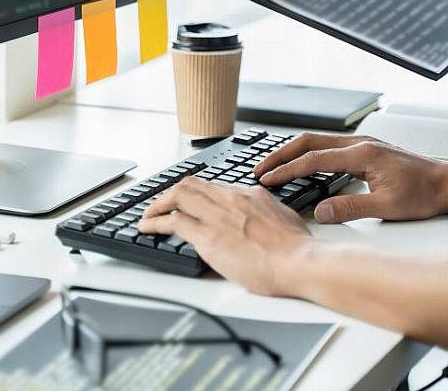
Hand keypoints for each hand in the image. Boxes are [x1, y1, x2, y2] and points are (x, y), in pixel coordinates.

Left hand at [139, 179, 311, 295]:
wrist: (300, 262)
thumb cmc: (299, 249)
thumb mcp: (284, 217)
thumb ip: (267, 213)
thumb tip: (263, 219)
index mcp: (250, 194)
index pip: (213, 186)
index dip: (195, 193)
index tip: (186, 200)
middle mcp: (230, 199)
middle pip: (190, 185)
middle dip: (170, 193)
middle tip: (161, 204)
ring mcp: (217, 216)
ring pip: (177, 197)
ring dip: (157, 205)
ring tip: (147, 215)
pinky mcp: (208, 237)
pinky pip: (172, 223)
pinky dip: (154, 223)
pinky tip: (146, 229)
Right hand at [251, 133, 447, 223]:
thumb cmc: (425, 194)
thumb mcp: (387, 208)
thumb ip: (351, 208)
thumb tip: (320, 211)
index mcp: (362, 154)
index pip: (314, 159)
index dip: (287, 170)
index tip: (268, 179)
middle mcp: (360, 144)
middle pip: (309, 141)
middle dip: (280, 155)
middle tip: (260, 169)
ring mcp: (363, 144)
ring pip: (317, 141)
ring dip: (293, 153)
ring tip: (274, 167)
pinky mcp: (366, 150)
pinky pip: (328, 146)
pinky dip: (308, 154)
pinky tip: (303, 166)